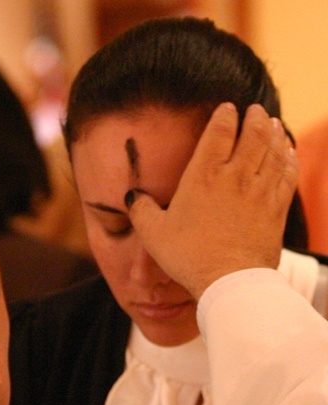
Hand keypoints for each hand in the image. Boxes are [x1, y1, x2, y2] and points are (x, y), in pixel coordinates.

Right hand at [126, 103, 297, 299]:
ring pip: (273, 151)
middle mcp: (234, 177)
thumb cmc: (188, 255)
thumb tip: (133, 196)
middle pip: (253, 135)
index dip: (225, 116)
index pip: (219, 133)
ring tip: (272, 122)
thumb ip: (142, 210)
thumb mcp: (154, 233)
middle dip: (254, 117)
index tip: (228, 108)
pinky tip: (288, 152)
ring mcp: (259, 192)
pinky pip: (287, 175)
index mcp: (203, 177)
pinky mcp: (275, 209)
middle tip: (254, 109)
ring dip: (273, 133)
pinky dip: (288, 158)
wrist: (227, 279)